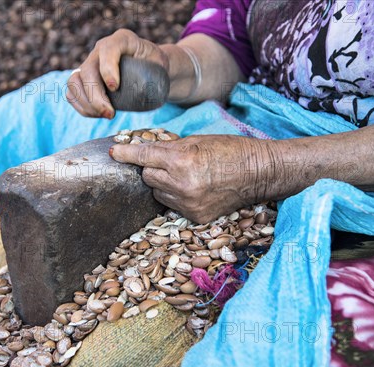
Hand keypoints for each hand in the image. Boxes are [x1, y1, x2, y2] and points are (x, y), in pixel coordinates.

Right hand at [66, 29, 168, 118]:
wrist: (148, 68)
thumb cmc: (155, 65)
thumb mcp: (161, 62)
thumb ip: (155, 70)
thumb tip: (146, 88)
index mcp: (122, 39)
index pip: (108, 49)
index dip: (108, 69)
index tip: (115, 88)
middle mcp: (101, 49)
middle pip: (88, 71)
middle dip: (96, 96)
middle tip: (110, 114)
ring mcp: (90, 63)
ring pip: (74, 82)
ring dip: (86, 103)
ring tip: (105, 114)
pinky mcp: (84, 79)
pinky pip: (72, 94)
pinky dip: (82, 107)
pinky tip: (97, 114)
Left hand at [110, 135, 280, 222]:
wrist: (259, 173)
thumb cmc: (230, 150)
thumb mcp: (197, 141)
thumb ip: (168, 148)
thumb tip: (144, 150)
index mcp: (182, 161)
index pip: (144, 157)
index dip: (126, 153)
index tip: (114, 152)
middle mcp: (182, 185)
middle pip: (148, 177)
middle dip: (153, 168)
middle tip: (170, 162)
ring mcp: (189, 204)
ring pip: (158, 193)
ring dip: (164, 184)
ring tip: (186, 176)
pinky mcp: (195, 217)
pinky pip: (172, 206)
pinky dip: (177, 197)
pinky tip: (195, 189)